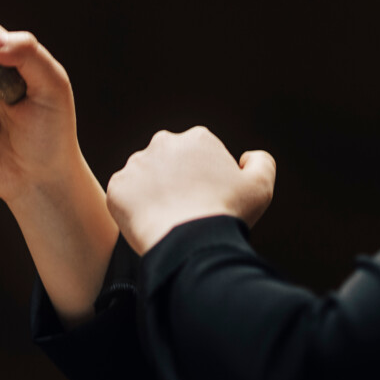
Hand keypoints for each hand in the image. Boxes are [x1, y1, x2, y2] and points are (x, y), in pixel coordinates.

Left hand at [106, 127, 275, 254]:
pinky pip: (125, 197)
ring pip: (145, 179)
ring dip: (154, 194)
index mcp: (197, 139)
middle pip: (170, 163)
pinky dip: (134, 210)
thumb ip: (261, 162)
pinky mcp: (117, 186)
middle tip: (186, 210)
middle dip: (176, 182)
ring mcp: (136, 164)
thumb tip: (246, 157)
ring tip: (168, 220)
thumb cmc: (227, 213)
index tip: (208, 200)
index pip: (199, 157)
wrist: (189, 241)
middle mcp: (163, 143)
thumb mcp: (261, 186)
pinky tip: (150, 225)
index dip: (205, 180)